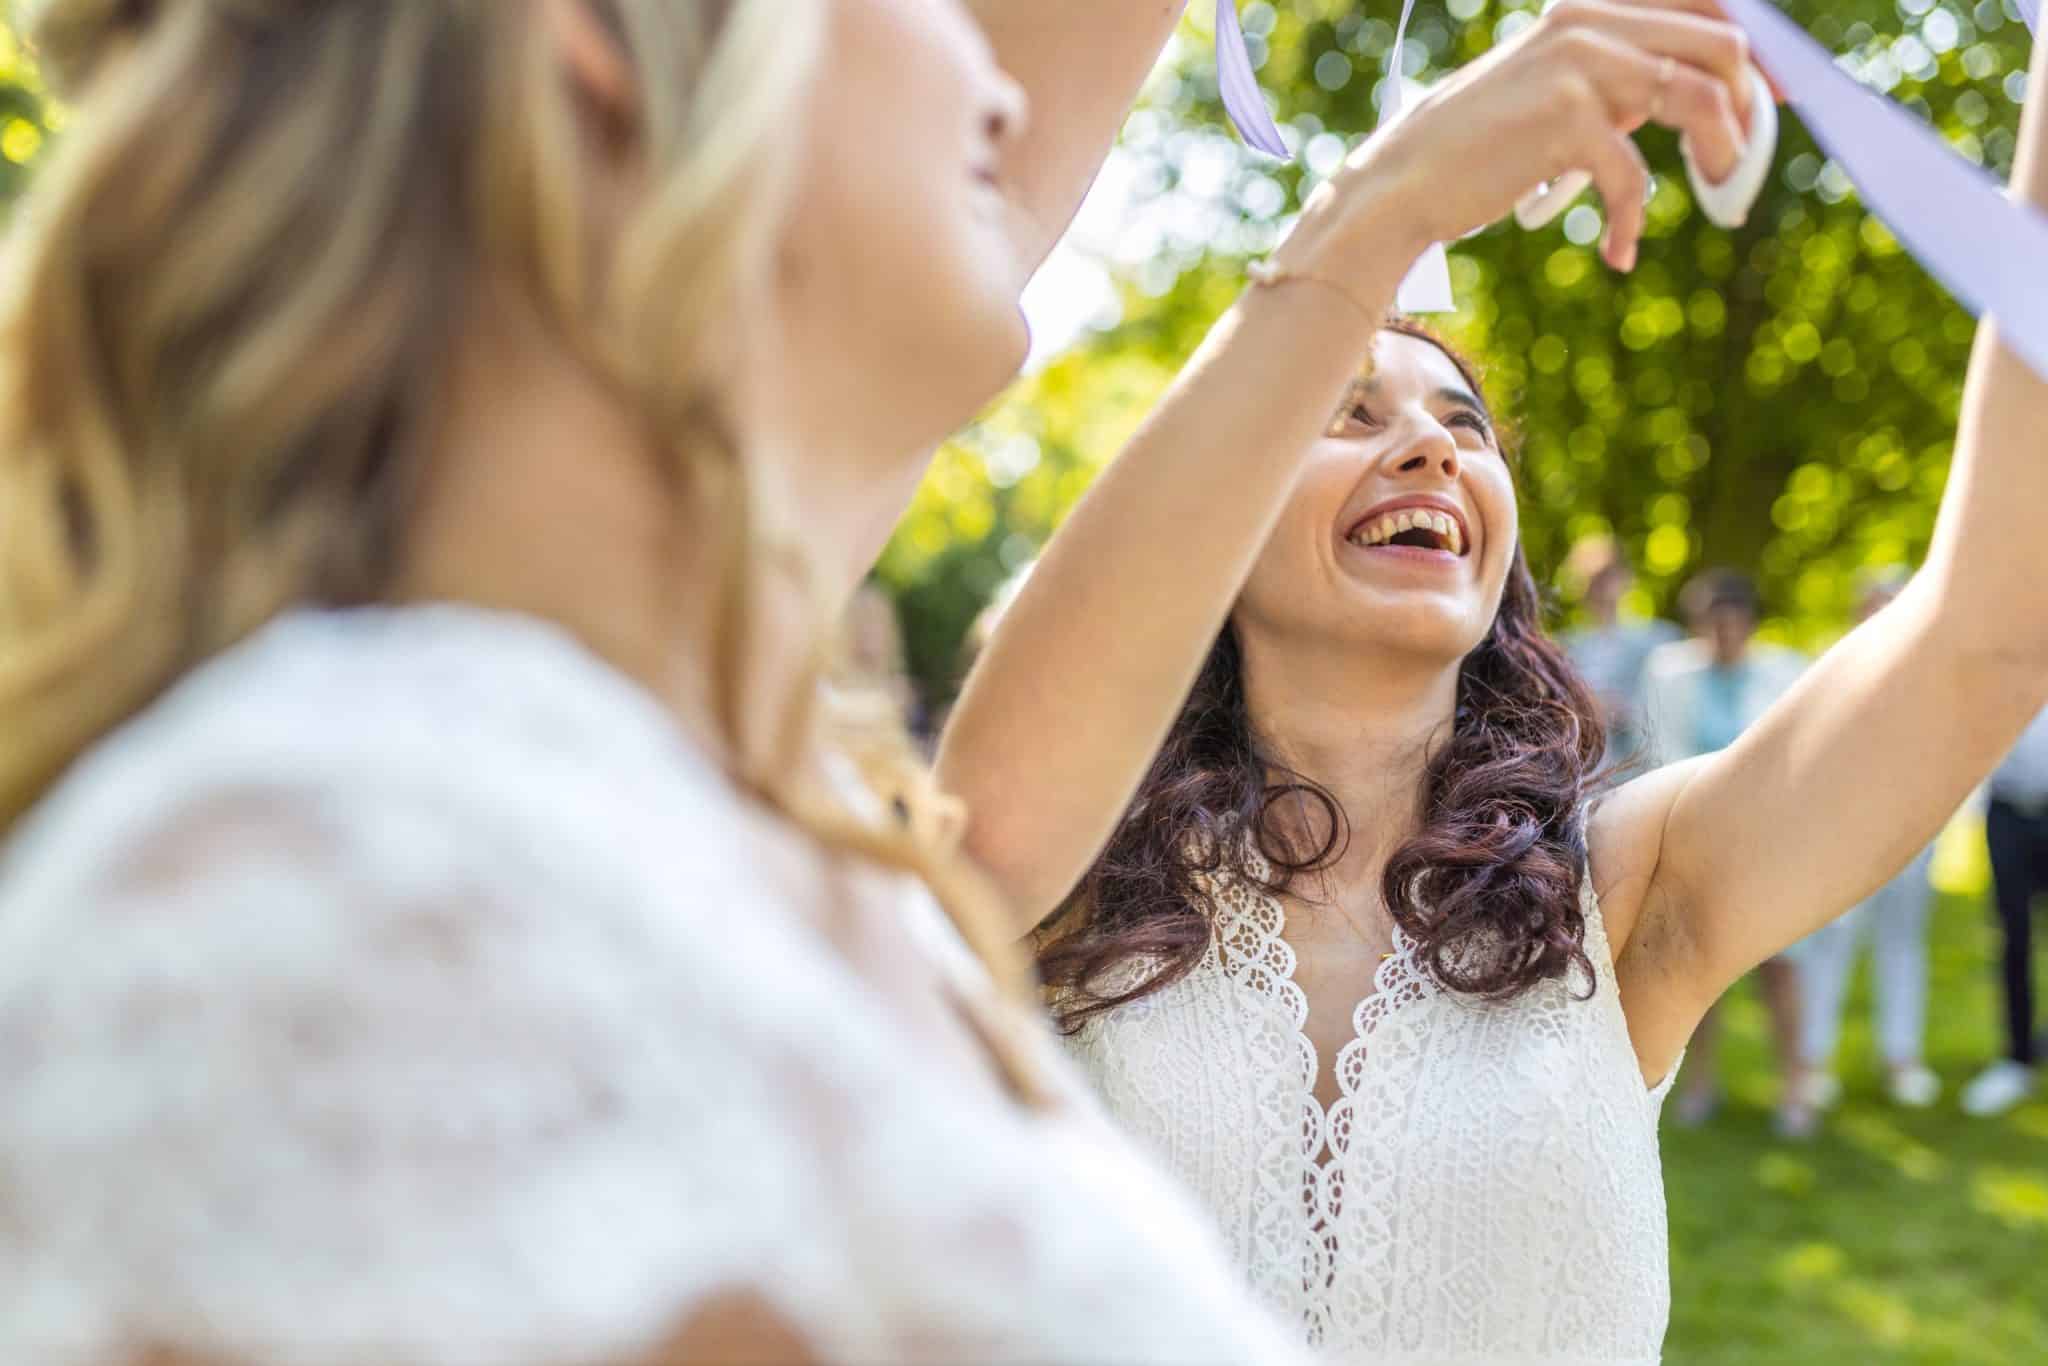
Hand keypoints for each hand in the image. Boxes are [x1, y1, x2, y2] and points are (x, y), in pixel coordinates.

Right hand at [1289, 0, 1755, 274]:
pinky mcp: (1565, 118)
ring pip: (1699, 98)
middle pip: (1720, 45)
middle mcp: (1589, 21)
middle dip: (1748, 107)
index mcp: (1591, 7)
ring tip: (1717, 203)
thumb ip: (1618, 77)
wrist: (1402, 183)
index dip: (1753, 53)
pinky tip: (1618, 253)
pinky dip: (1633, 221)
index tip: (1775, 100)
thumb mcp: (1553, 90)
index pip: (1705, 3)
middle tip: (1738, 164)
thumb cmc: (1478, 148)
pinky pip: (1634, 173)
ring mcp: (1578, 65)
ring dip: (1722, 158)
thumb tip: (1699, 93)